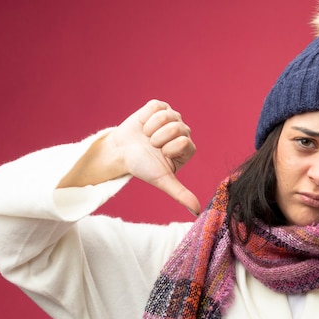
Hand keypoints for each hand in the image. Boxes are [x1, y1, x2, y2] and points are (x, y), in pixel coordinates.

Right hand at [109, 99, 200, 214]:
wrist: (122, 153)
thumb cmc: (143, 167)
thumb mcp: (162, 180)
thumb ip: (181, 194)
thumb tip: (197, 212)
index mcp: (187, 148)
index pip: (183, 142)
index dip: (167, 149)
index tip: (160, 155)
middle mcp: (183, 131)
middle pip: (176, 127)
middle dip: (158, 138)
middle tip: (152, 145)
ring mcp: (172, 117)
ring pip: (166, 115)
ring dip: (151, 128)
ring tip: (147, 136)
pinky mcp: (159, 106)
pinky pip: (156, 106)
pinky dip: (145, 116)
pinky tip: (143, 125)